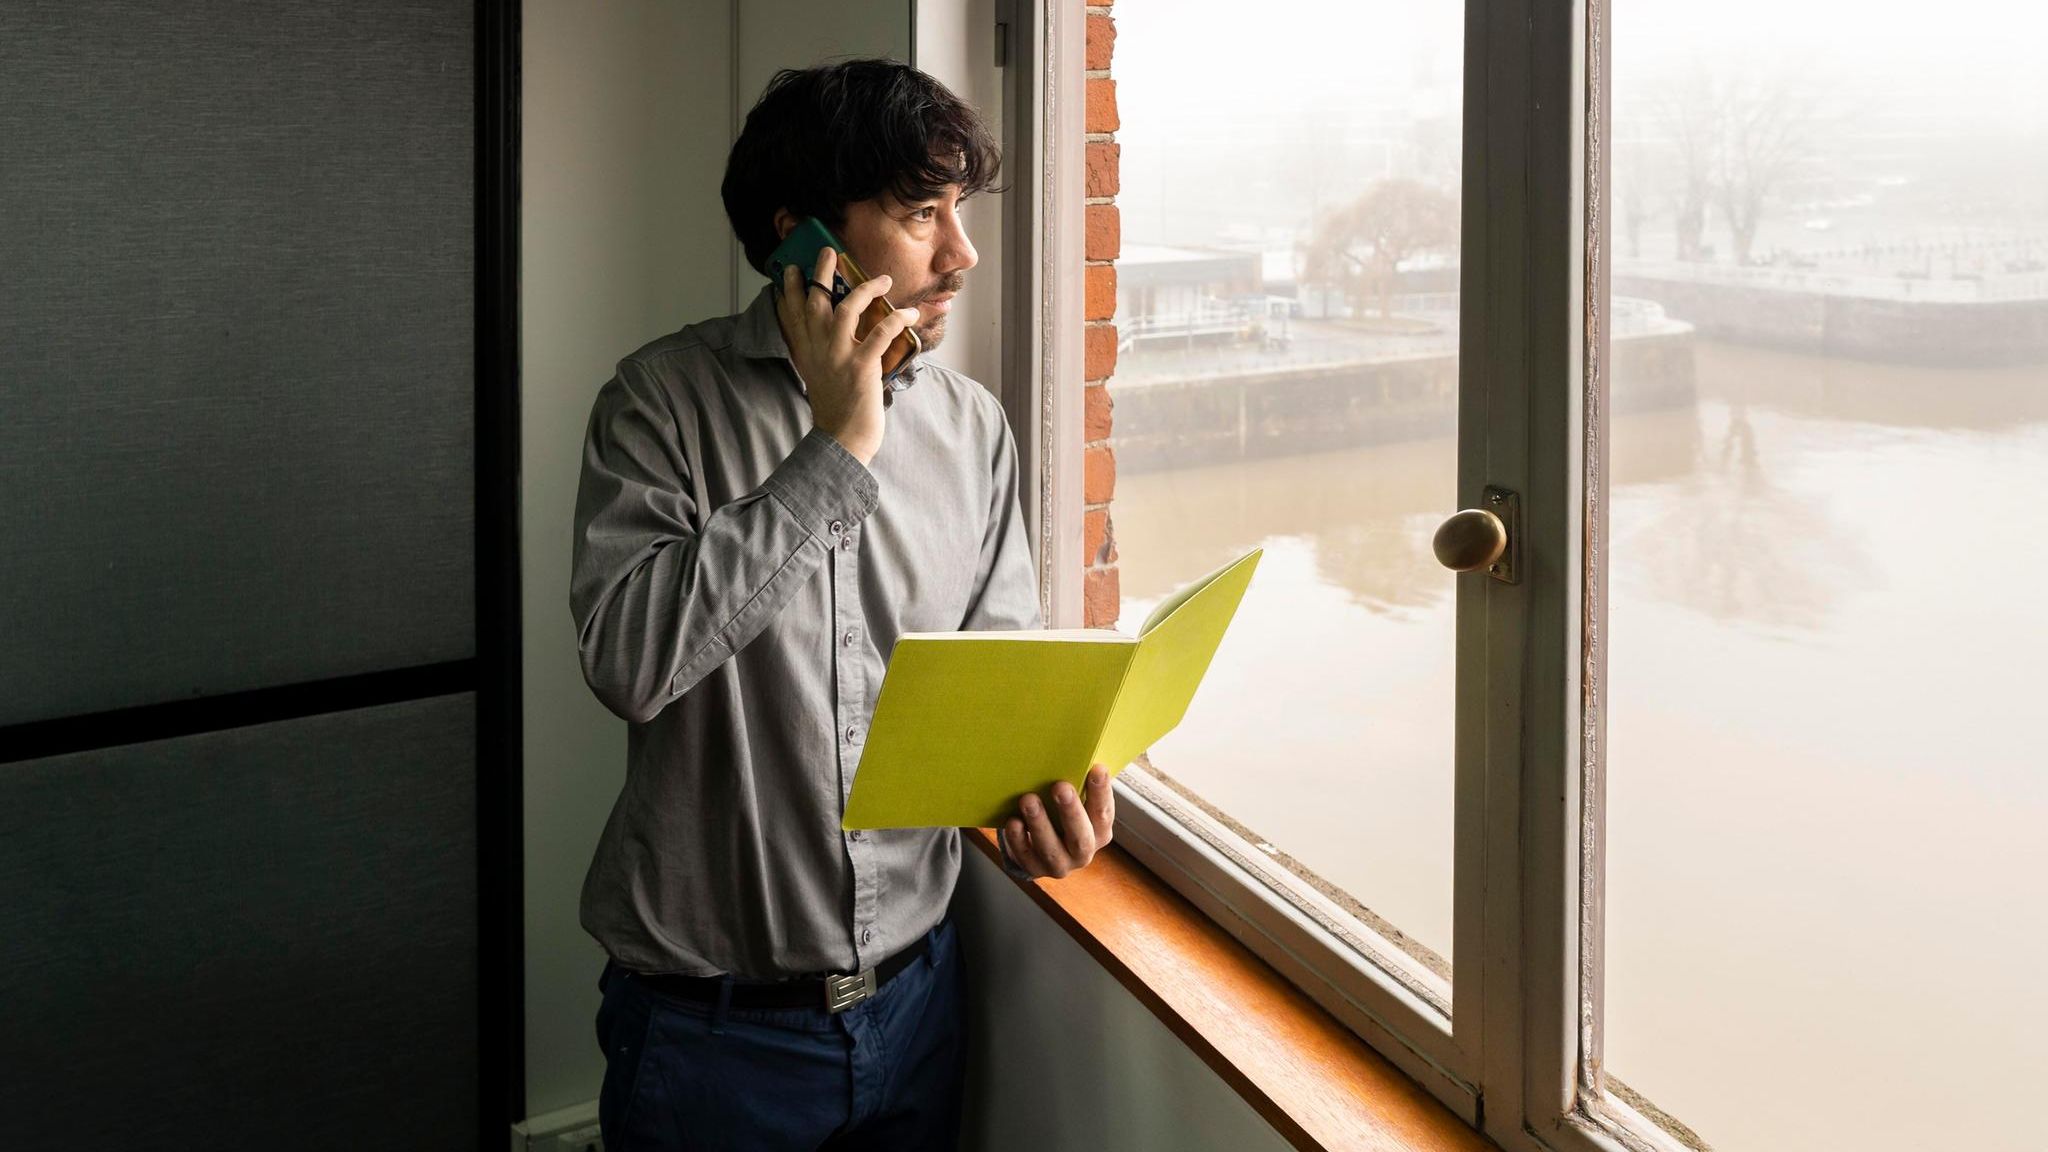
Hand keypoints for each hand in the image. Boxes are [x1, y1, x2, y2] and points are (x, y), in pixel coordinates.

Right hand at [775, 246, 918, 466]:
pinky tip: (909, 314)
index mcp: (807, 352)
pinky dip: (897, 320)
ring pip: (846, 309)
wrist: (842, 439)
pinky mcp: (861, 367)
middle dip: (821, 273)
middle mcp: (818, 350)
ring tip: (883, 278)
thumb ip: (820, 352)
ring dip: (865, 289)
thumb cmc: (836, 409)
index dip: (790, 290)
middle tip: (829, 251)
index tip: (789, 269)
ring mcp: (839, 357)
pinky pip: (880, 333)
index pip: (792, 314)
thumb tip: (830, 333)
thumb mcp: (819, 377)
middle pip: (816, 302)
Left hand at [1001, 764, 1115, 879]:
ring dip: (1040, 824)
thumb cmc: (1061, 812)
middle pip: (1080, 837)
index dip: (1101, 792)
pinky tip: (1013, 821)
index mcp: (1099, 832)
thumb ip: (1079, 783)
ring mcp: (1058, 865)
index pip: (1104, 814)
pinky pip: (1025, 857)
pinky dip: (1018, 839)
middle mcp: (1083, 853)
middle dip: (1070, 812)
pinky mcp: (1033, 869)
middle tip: (1060, 787)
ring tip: (1028, 800)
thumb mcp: (1076, 801)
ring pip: (1051, 850)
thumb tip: (1078, 750)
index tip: (1097, 769)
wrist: (1042, 847)